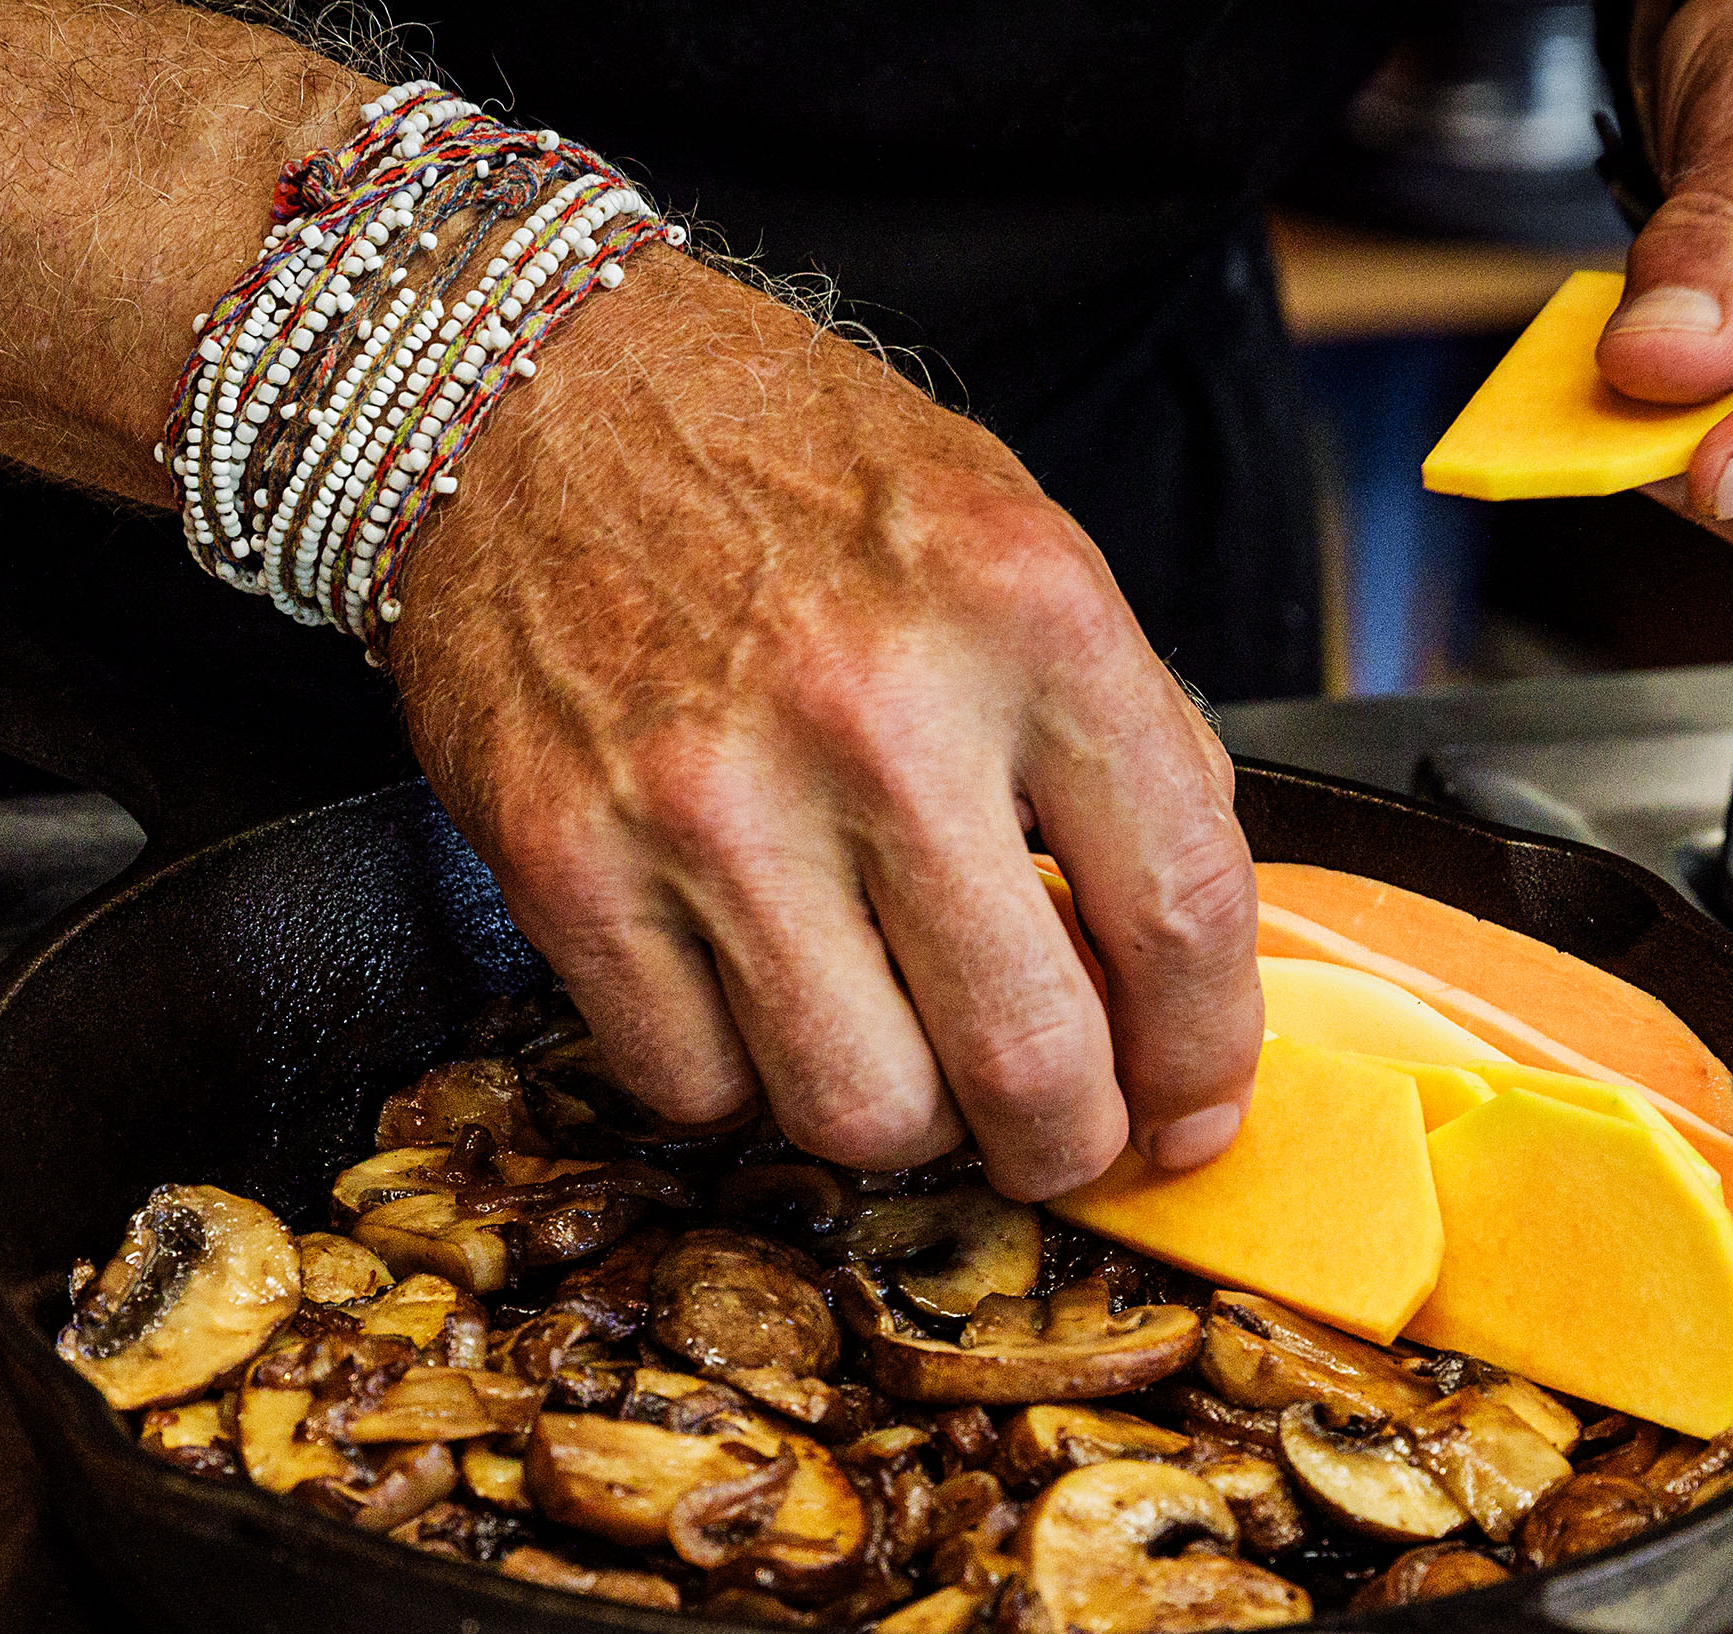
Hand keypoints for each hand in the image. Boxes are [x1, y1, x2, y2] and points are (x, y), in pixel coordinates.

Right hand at [384, 260, 1261, 1200]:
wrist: (527, 391)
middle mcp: (876, 710)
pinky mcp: (568, 862)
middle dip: (1064, 1144)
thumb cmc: (784, 475)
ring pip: (860, 1113)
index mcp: (1028, 613)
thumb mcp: (1014, 546)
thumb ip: (1120, 743)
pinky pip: (694, 1087)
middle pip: (1027, 1062)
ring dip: (900, 1124)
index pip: (1180, 912)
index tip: (1193, 1115)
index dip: (1205, 1062)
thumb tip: (1184, 979)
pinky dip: (737, 1080)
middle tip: (1054, 1137)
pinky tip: (752, 993)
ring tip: (896, 1050)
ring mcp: (710, 798)